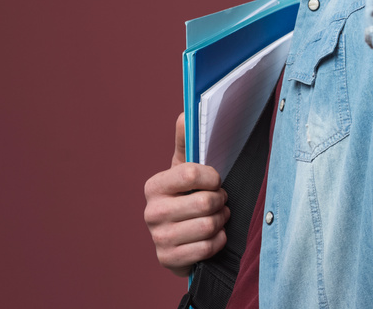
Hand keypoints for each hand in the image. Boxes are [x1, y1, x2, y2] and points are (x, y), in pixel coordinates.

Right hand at [142, 113, 228, 275]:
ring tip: (217, 216)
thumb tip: (185, 113)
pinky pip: (209, 247)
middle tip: (219, 200)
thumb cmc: (188, 196)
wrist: (181, 237)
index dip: (213, 177)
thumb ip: (188, 141)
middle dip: (221, 201)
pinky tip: (212, 236)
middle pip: (205, 203)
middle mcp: (151, 212)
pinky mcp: (168, 259)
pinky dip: (219, 241)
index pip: (192, 173)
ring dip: (221, 220)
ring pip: (209, 226)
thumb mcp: (187, 168)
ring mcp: (158, 238)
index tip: (215, 179)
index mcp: (154, 186)